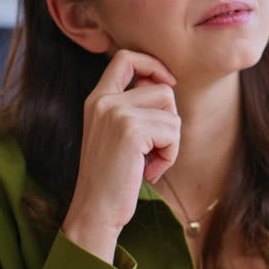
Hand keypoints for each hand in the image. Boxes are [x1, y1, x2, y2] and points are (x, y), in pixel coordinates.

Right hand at [62, 50, 178, 262]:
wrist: (95, 211)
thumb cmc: (112, 178)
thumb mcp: (116, 135)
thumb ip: (133, 108)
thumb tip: (165, 84)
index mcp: (97, 99)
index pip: (125, 57)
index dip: (153, 64)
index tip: (167, 82)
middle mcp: (104, 101)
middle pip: (162, 89)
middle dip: (169, 120)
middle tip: (154, 150)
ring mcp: (116, 113)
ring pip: (172, 112)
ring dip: (171, 141)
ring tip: (151, 162)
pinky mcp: (131, 130)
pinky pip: (173, 132)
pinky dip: (170, 155)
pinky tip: (151, 172)